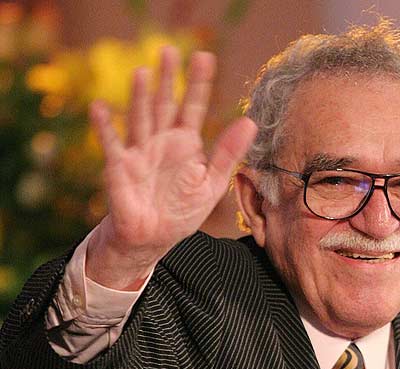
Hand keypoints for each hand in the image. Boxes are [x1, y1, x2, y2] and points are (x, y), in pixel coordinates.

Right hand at [86, 47, 256, 289]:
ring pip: (140, 117)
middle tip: (170, 50)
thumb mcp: (212, 182)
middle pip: (165, 103)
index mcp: (186, 143)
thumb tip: (250, 121)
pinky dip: (105, 127)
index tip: (205, 57)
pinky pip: (112, 144)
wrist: (154, 238)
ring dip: (140, 96)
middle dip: (167, 78)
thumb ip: (228, 153)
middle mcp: (162, 141)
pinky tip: (100, 108)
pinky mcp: (120, 167)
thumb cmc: (182, 210)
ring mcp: (140, 151)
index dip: (199, 84)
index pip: (194, 107)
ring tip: (142, 71)